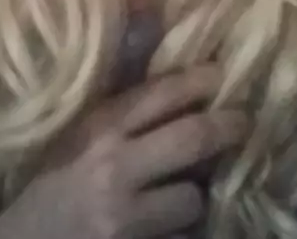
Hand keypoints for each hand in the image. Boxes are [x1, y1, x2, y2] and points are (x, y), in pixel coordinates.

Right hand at [0, 65, 245, 238]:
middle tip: (244, 122)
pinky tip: (168, 225)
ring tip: (183, 194)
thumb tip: (175, 75)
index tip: (222, 75)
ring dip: (195, 196)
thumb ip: (121, 112)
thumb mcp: (78, 137)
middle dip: (228, 127)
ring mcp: (125, 218)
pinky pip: (182, 238)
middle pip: (192, 138)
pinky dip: (180, 231)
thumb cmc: (52, 184)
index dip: (199, 80)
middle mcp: (113, 167)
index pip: (160, 94)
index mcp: (98, 130)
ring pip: (193, 198)